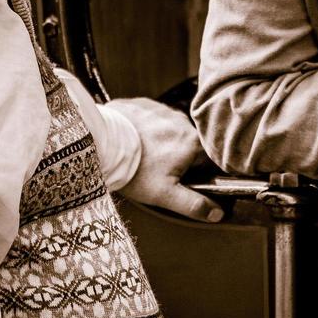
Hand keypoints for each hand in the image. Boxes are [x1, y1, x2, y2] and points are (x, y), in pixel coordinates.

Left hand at [108, 97, 223, 222]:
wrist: (101, 145)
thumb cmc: (133, 171)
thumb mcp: (165, 195)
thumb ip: (194, 204)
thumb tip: (217, 213)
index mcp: (192, 142)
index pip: (208, 159)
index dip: (198, 172)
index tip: (184, 179)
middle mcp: (182, 120)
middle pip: (188, 143)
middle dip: (178, 156)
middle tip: (157, 169)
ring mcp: (162, 109)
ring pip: (170, 129)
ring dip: (162, 140)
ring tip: (144, 155)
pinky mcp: (143, 104)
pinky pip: (152, 117)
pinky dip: (146, 128)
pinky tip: (134, 140)